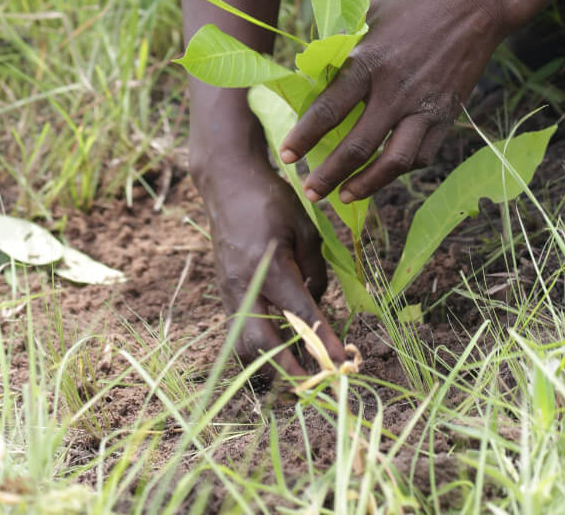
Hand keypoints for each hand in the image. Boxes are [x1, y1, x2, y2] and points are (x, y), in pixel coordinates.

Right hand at [199, 158, 350, 378]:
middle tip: (315, 383)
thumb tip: (316, 305)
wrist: (227, 182)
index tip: (340, 365)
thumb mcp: (305, 228)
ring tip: (298, 370)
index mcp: (271, 265)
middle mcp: (245, 284)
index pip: (301, 315)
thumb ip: (314, 270)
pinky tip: (279, 347)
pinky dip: (258, 345)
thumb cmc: (271, 199)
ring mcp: (229, 290)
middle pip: (261, 343)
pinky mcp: (224, 291)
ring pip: (244, 344)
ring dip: (269, 362)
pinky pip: (239, 330)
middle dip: (287, 369)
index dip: (322, 343)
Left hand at [279, 0, 505, 204]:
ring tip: (344, 196)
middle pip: (356, 146)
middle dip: (328, 175)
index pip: (328, 109)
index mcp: (369, 61)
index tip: (286, 155)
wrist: (474, 3)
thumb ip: (340, 42)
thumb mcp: (368, 12)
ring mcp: (424, 107)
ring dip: (366, 185)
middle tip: (310, 192)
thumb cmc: (414, 2)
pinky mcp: (447, 115)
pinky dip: (400, 170)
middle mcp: (395, 90)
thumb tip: (309, 67)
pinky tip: (384, 174)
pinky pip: (422, 155)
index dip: (304, 136)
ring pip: (393, 162)